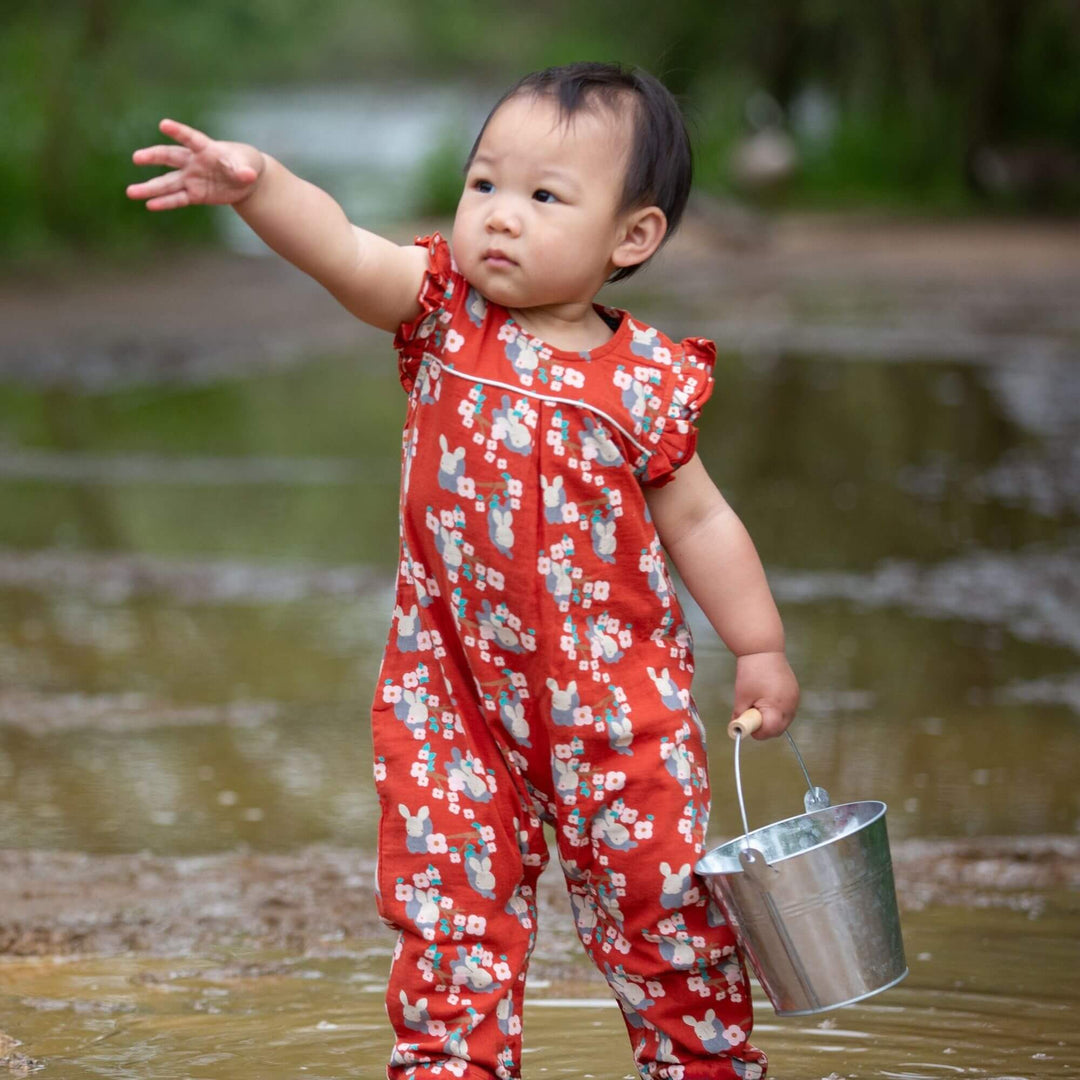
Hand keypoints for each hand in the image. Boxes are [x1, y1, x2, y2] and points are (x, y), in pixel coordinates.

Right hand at [126, 119, 264, 210]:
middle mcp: (193, 162)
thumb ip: (244, 170)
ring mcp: (191, 178)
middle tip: (137, 158)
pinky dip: (165, 202)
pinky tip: (149, 205)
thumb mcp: (249, 165)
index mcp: (206, 148)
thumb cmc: (245, 163)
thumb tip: (247, 175)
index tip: (164, 125)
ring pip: (168, 183)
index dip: (179, 132)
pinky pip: (178, 198)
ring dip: (150, 188)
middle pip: (170, 157)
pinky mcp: (194, 194)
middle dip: (154, 157)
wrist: (245, 179)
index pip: (191, 139)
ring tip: (130, 192)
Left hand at [732, 650, 798, 738]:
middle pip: (779, 728)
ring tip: (758, 705)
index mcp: (778, 707)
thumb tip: (737, 727)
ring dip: (771, 719)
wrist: (763, 649)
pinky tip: (766, 699)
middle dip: (764, 727)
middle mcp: (791, 706)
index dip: (757, 732)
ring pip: (784, 720)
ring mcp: (795, 699)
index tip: (746, 725)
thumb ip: (740, 715)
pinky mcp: (795, 692)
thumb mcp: (742, 697)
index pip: (770, 731)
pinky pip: (787, 709)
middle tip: (750, 717)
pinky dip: (777, 710)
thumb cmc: (752, 672)